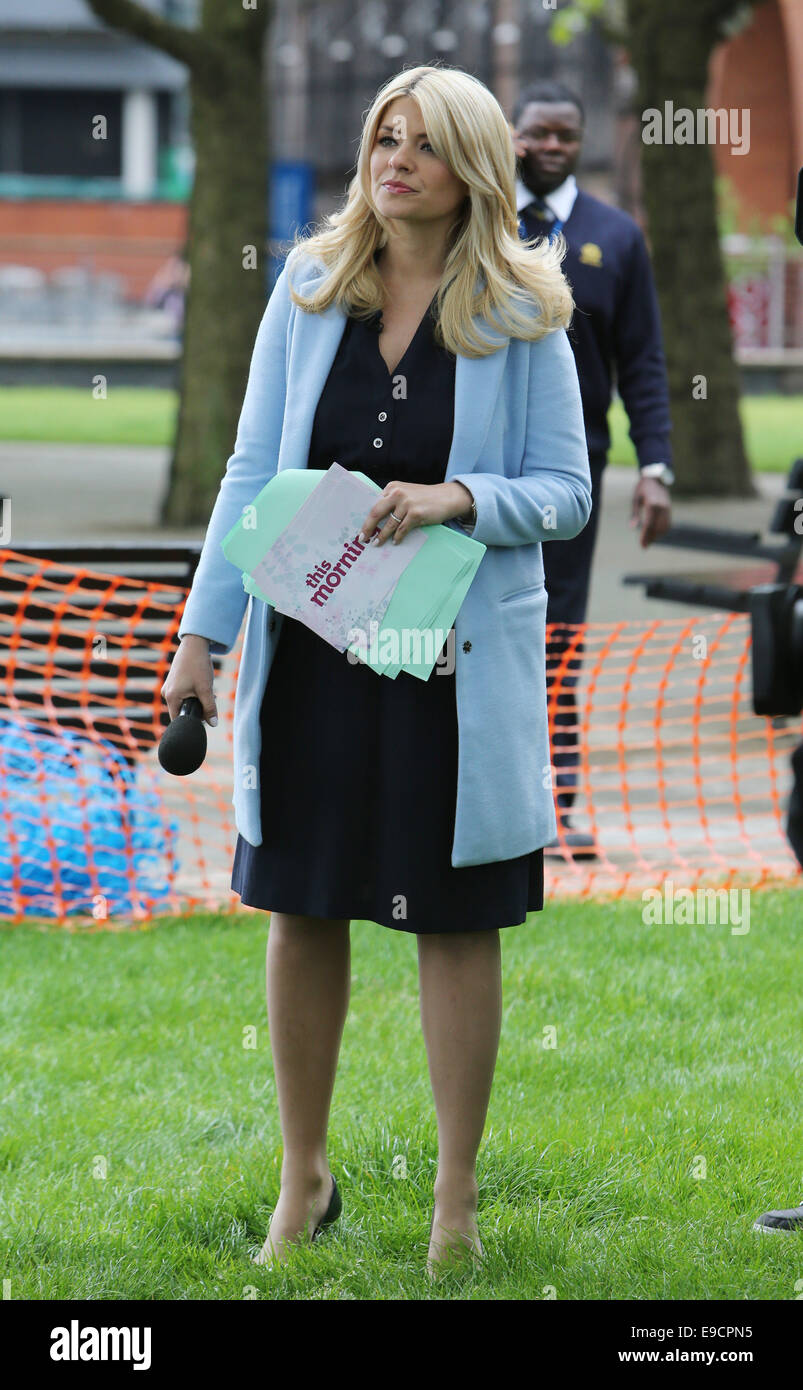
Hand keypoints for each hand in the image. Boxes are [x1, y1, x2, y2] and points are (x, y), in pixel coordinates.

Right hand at [161, 634, 217, 724]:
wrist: (194, 644)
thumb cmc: (198, 665)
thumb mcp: (206, 689)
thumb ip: (210, 708)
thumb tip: (213, 724)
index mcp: (171, 697)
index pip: (178, 720)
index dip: (192, 721)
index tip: (204, 717)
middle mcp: (166, 693)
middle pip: (181, 711)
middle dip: (197, 709)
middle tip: (210, 700)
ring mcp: (169, 687)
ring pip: (183, 702)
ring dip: (196, 700)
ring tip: (206, 690)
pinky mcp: (173, 682)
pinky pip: (182, 694)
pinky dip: (193, 693)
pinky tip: (201, 684)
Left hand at [359, 481, 473, 546]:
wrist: (446, 497)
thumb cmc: (424, 498)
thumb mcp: (406, 494)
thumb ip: (392, 502)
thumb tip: (375, 521)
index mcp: (392, 487)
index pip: (374, 504)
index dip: (366, 518)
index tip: (360, 528)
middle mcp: (397, 493)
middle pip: (376, 513)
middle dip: (368, 527)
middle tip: (362, 538)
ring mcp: (407, 503)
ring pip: (389, 524)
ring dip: (382, 536)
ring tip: (376, 543)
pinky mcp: (416, 514)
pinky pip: (402, 529)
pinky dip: (397, 537)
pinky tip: (395, 542)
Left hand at [630, 475, 670, 548]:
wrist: (656, 478)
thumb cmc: (642, 488)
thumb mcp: (635, 499)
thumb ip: (634, 514)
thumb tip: (632, 528)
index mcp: (652, 505)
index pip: (649, 525)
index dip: (645, 536)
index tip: (642, 545)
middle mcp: (662, 507)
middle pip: (657, 528)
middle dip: (651, 538)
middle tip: (644, 546)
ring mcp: (667, 508)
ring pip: (664, 527)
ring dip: (657, 536)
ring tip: (649, 541)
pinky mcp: (669, 509)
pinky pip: (667, 523)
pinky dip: (662, 531)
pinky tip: (656, 534)